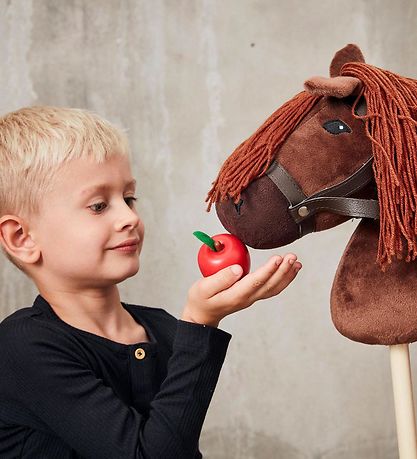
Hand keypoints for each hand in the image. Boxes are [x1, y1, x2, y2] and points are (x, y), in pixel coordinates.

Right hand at [181, 253, 301, 326]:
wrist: (202, 315)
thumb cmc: (201, 298)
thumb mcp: (203, 288)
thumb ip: (219, 279)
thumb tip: (237, 269)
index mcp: (235, 295)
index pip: (256, 282)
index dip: (268, 270)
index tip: (278, 258)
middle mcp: (247, 298)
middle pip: (270, 285)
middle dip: (283, 270)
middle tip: (292, 256)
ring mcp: (252, 298)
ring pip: (274, 288)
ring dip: (287, 275)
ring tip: (296, 262)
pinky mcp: (253, 296)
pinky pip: (272, 288)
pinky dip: (283, 279)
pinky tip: (289, 270)